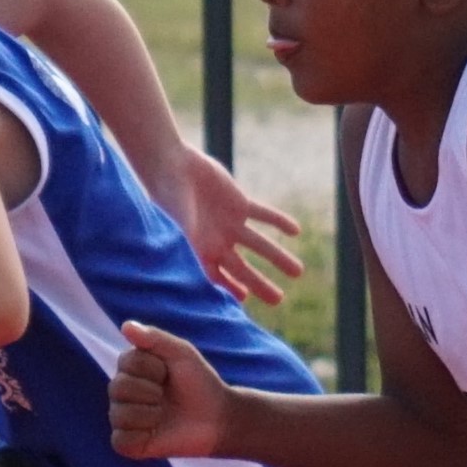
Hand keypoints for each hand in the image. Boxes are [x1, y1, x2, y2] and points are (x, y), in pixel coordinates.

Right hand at [110, 318, 228, 463]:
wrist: (217, 417)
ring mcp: (123, 419)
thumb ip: (155, 338)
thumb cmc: (198, 383)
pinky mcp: (128, 444)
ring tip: (164, 414)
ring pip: (119, 415)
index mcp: (130, 369)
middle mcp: (122, 393)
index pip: (126, 363)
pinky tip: (156, 432)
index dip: (153, 369)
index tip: (169, 374)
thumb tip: (126, 326)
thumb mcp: (181, 353)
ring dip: (150, 414)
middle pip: (117, 388)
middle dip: (151, 391)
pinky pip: (121, 440)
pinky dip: (141, 436)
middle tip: (167, 396)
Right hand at [176, 150, 304, 307]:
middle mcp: (217, 242)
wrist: (172, 165)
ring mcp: (230, 223)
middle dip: (260, 284)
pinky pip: (263, 215)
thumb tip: (206, 275)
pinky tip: (296, 231)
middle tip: (278, 300)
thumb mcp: (181, 229)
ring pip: (259, 245)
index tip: (245, 299)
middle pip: (243, 269)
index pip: (219, 279)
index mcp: (200, 252)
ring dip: (278, 257)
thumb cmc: (170, 199)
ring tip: (297, 272)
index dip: (232, 289)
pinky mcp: (239, 203)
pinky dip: (279, 221)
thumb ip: (196, 249)